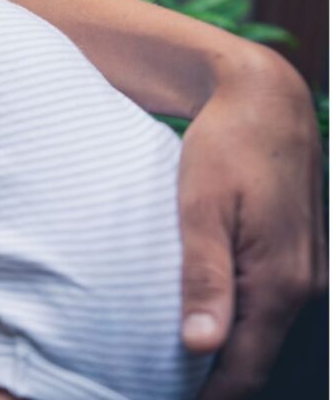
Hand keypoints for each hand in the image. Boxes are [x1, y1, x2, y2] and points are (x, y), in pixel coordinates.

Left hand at [177, 56, 325, 397]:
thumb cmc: (227, 148)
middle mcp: (303, 285)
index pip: (246, 367)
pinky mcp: (300, 256)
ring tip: (179, 364)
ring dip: (229, 351)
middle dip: (218, 379)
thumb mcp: (202, 209)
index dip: (211, 395)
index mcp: (278, 281)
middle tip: (164, 385)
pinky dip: (241, 322)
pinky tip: (210, 320)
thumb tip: (200, 345)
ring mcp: (307, 271)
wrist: (265, 101)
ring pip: (266, 333)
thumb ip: (204, 278)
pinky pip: (270, 305)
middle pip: (259, 356)